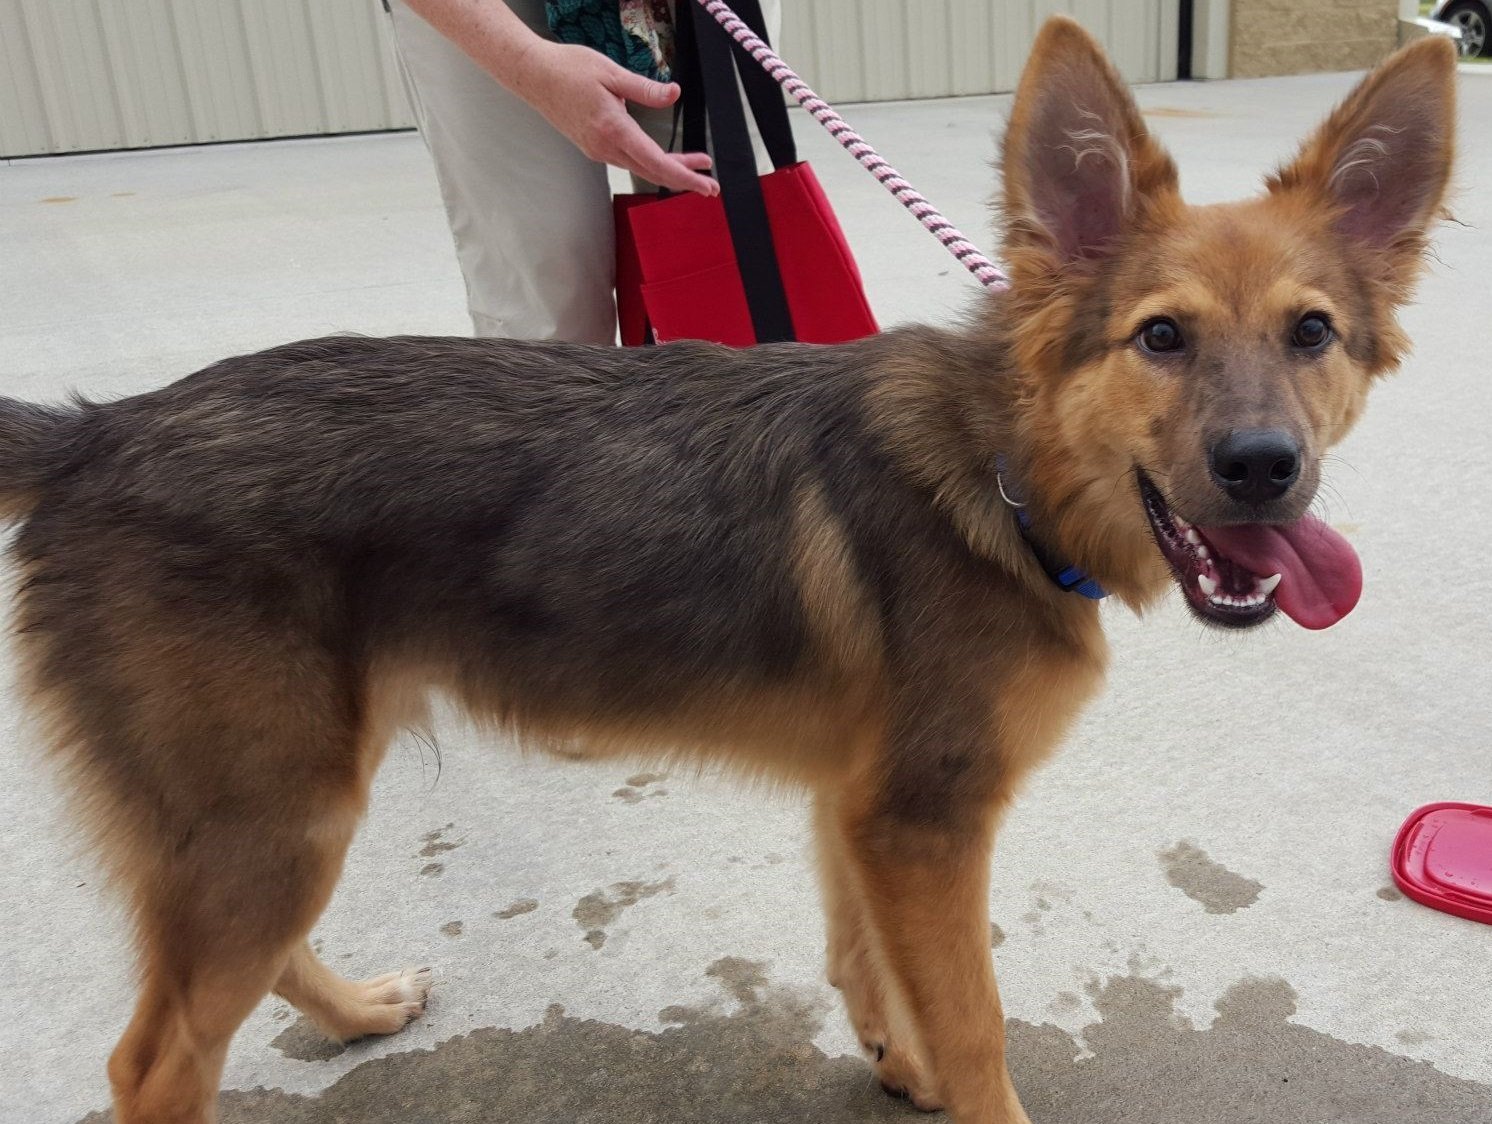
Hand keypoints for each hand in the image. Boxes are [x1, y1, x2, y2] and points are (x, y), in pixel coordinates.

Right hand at [508, 39, 718, 195]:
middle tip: (710, 186)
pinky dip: (651, 163)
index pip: (656, 162)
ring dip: (669, 169)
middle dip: (684, 179)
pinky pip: (628, 161)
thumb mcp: (611, 73)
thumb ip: (645, 89)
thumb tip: (674, 94)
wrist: (533, 76)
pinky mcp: (593, 147)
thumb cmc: (569, 69)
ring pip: (641, 168)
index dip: (685, 176)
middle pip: (652, 172)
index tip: (706, 184)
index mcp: (613, 130)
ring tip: (695, 165)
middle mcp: (605, 147)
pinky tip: (663, 158)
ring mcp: (597, 150)